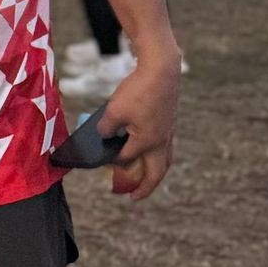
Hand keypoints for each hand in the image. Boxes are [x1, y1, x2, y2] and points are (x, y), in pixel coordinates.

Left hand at [97, 46, 179, 200]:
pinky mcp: (169, 121)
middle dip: (146, 187)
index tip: (98, 159)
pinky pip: (163, 144)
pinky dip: (155, 151)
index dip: (110, 160)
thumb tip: (103, 135)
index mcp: (147, 142)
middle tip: (135, 197)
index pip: (125, 159)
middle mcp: (161, 140)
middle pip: (157, 172)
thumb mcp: (113, 111)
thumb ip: (105, 128)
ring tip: (146, 176)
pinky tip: (145, 145)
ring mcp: (168, 131)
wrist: (162, 68)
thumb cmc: (138, 90)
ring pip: (164, 158)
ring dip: (154, 170)